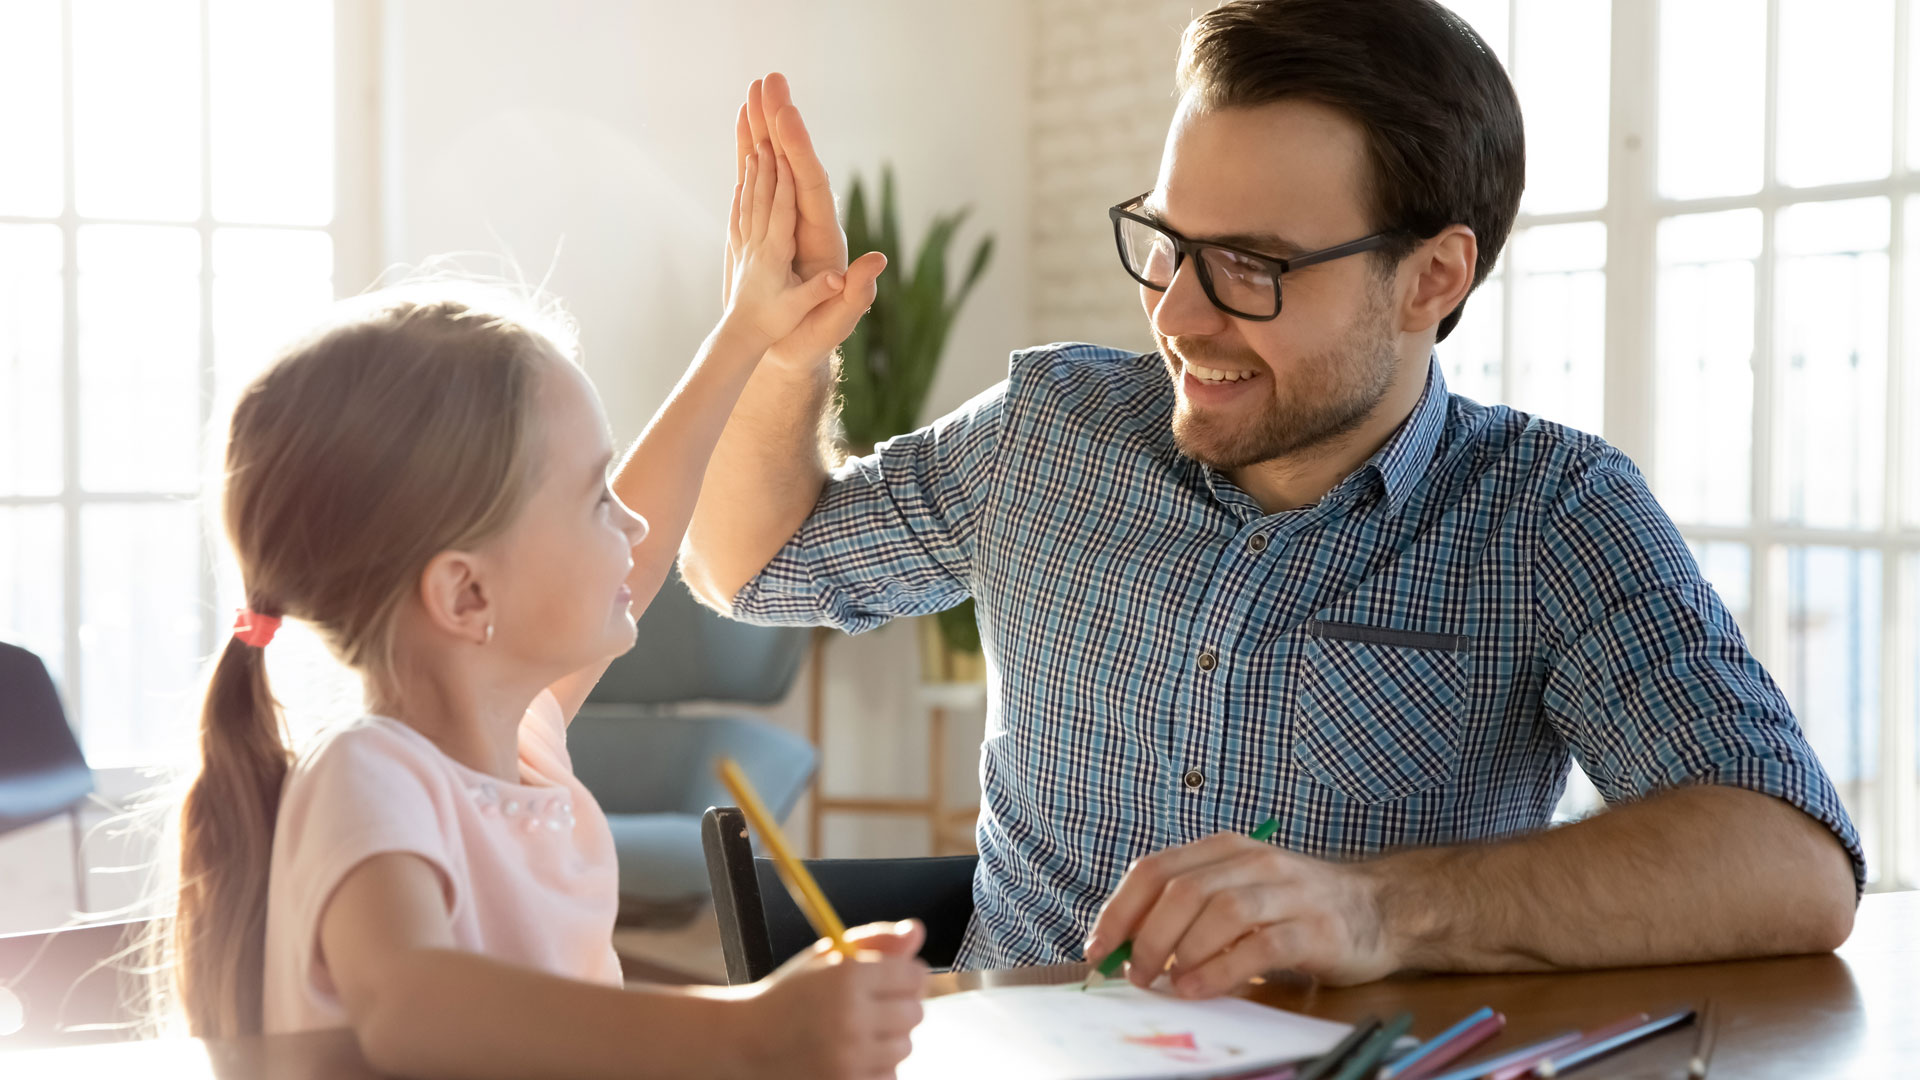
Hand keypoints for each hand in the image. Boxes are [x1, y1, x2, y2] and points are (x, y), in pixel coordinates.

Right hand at [722, 75, 885, 372]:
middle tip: (770, 80)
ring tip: (754, 85)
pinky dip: (751, 147)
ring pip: (777, 162)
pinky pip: (762, 175)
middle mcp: (809, 220)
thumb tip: (879, 262)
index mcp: (824, 239)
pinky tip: (743, 120)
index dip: (800, 151)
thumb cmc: (812, 340)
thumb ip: (855, 296)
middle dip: (782, 121)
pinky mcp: (774, 217)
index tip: (788, 115)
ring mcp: (791, 216)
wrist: (792, 344)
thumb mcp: (835, 324)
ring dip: (766, 125)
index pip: (813, 186)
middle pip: (796, 162)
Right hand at [738, 920, 928, 1079]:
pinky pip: (890, 1076)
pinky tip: (852, 1057)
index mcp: (848, 976)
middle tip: (869, 1008)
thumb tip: (916, 931)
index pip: (915, 975)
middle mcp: (851, 1017)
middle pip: (915, 1012)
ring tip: (856, 1034)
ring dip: (887, 1040)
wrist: (745, 1042)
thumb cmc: (788, 997)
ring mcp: (849, 1057)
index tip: (891, 981)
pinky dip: (876, 1068)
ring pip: (905, 1047)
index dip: (904, 977)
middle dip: (897, 1008)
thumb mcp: (826, 957)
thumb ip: (876, 941)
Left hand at [1082, 833, 1398, 997]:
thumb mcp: (1239, 891)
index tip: (1097, 948)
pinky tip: (1199, 988)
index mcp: (1225, 848)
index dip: (1119, 910)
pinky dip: (1221, 969)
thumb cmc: (1297, 906)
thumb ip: (1190, 910)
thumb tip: (1125, 947)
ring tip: (1165, 983)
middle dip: (1146, 936)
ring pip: (1218, 911)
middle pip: (1182, 890)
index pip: (1154, 869)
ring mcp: (1287, 891)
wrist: (1380, 908)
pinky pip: (1259, 945)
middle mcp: (1253, 861)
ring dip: (1180, 951)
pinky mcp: (1315, 927)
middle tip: (1135, 973)